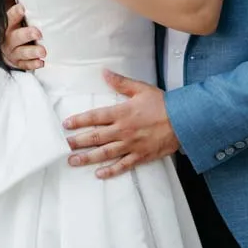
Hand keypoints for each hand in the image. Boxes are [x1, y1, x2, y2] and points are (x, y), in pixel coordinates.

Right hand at [2, 3, 45, 69]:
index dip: (15, 13)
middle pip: (16, 36)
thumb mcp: (6, 10)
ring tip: (43, 51)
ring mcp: (13, 52)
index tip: (23, 8)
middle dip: (27, 34)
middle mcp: (8, 38)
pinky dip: (33, 64)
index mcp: (6, 24)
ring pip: (22, 52)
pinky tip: (42, 62)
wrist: (0, 49)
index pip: (9, 17)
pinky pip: (25, 65)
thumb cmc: (9, 26)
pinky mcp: (18, 62)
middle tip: (38, 32)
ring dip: (33, 51)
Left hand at [62, 70, 179, 178]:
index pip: (95, 116)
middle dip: (78, 141)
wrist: (184, 120)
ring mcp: (132, 145)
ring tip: (73, 161)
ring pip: (105, 153)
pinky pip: (123, 165)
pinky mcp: (141, 156)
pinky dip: (111, 171)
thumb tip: (104, 72)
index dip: (80, 120)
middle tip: (63, 146)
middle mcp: (124, 130)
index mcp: (122, 112)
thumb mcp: (141, 89)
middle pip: (96, 137)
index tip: (66, 125)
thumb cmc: (163, 104)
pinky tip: (99, 174)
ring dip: (88, 158)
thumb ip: (121, 82)